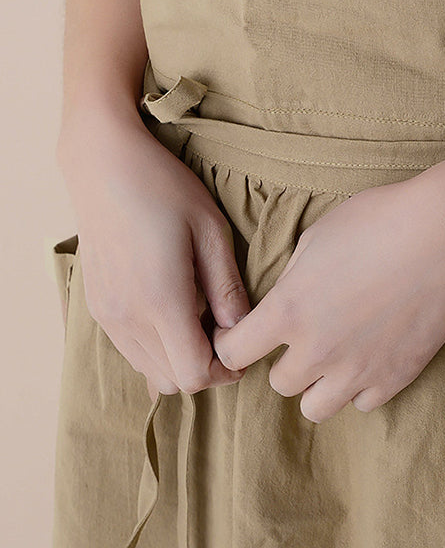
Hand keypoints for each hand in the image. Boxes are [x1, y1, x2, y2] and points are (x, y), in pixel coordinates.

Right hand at [56, 107, 251, 400]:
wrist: (104, 167)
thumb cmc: (164, 189)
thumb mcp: (209, 230)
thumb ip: (227, 286)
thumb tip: (242, 329)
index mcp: (162, 301)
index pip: (194, 374)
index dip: (225, 369)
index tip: (243, 343)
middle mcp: (129, 318)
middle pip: (172, 380)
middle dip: (205, 366)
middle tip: (226, 328)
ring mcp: (108, 316)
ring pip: (150, 370)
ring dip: (179, 358)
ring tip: (202, 315)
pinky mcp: (98, 308)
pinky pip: (131, 350)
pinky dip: (156, 346)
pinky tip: (174, 307)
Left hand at [212, 176, 444, 423]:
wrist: (443, 234)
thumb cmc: (379, 220)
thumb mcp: (318, 235)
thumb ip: (293, 277)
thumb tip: (286, 297)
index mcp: (289, 310)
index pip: (234, 351)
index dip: (236, 342)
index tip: (246, 334)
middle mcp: (317, 350)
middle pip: (279, 384)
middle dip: (288, 360)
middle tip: (308, 334)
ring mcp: (357, 370)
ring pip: (316, 408)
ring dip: (320, 384)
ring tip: (338, 355)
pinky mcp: (394, 378)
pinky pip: (363, 403)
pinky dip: (362, 385)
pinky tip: (372, 355)